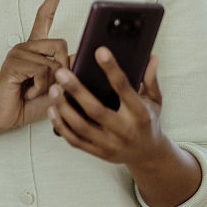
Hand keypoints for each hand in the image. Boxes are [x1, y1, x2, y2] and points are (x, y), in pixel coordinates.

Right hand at [0, 0, 69, 130]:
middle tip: (52, 86)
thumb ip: (68, 72)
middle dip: (66, 68)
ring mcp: (18, 53)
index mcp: (35, 48)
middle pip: (61, 43)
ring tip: (35, 91)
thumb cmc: (27, 103)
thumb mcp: (56, 87)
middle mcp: (25, 46)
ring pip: (55, 61)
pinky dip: (41, 87)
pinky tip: (27, 92)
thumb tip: (82, 56)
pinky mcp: (14, 64)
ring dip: (52, 83)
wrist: (2, 117)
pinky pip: (44, 71)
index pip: (43, 17)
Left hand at [47, 49, 170, 165]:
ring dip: (64, 108)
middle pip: (96, 110)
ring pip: (81, 127)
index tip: (99, 51)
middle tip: (61, 73)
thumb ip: (150, 79)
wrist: (149, 155)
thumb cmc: (149, 121)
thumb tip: (151, 56)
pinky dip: (61, 125)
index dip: (112, 69)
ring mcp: (110, 144)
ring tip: (54, 89)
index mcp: (140, 114)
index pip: (124, 88)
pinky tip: (52, 110)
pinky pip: (75, 140)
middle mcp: (125, 130)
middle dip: (76, 90)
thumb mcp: (154, 101)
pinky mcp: (98, 153)